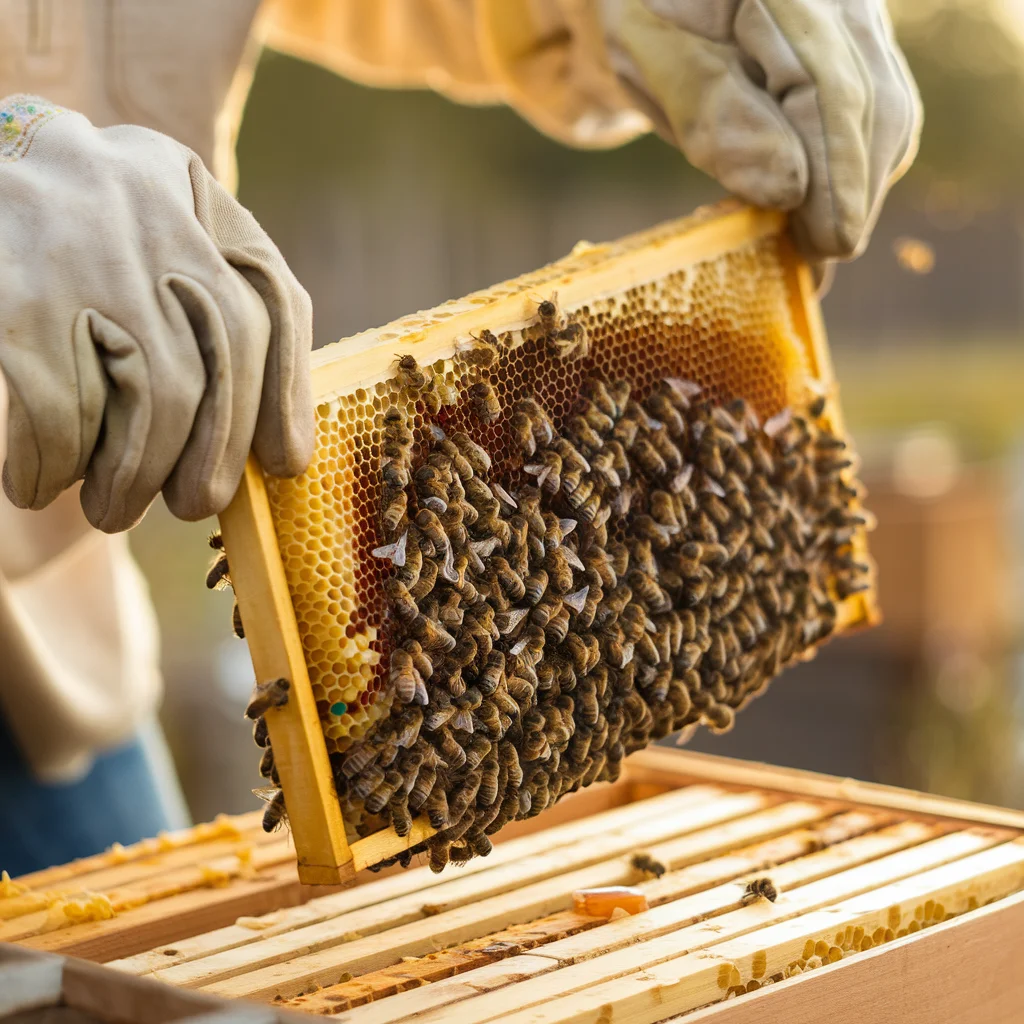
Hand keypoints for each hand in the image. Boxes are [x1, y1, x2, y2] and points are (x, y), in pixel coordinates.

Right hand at [0, 96, 312, 532]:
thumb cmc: (100, 209)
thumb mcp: (178, 209)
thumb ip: (232, 290)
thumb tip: (273, 427)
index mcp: (199, 212)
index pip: (270, 312)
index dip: (285, 398)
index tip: (286, 463)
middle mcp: (152, 232)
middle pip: (210, 374)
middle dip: (210, 459)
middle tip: (190, 505)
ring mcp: (85, 268)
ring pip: (151, 401)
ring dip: (132, 477)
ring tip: (112, 509)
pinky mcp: (20, 306)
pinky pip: (61, 412)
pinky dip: (53, 465)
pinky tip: (40, 484)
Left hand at [598, 0, 921, 260]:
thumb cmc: (648, 19)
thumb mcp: (656, 61)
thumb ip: (714, 116)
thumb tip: (787, 190)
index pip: (828, 85)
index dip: (836, 173)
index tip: (832, 240)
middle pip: (873, 104)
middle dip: (850, 193)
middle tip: (819, 258)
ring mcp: (860, 16)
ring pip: (887, 112)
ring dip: (857, 189)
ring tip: (816, 243)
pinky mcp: (862, 45)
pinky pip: (878, 112)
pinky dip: (852, 170)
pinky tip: (823, 209)